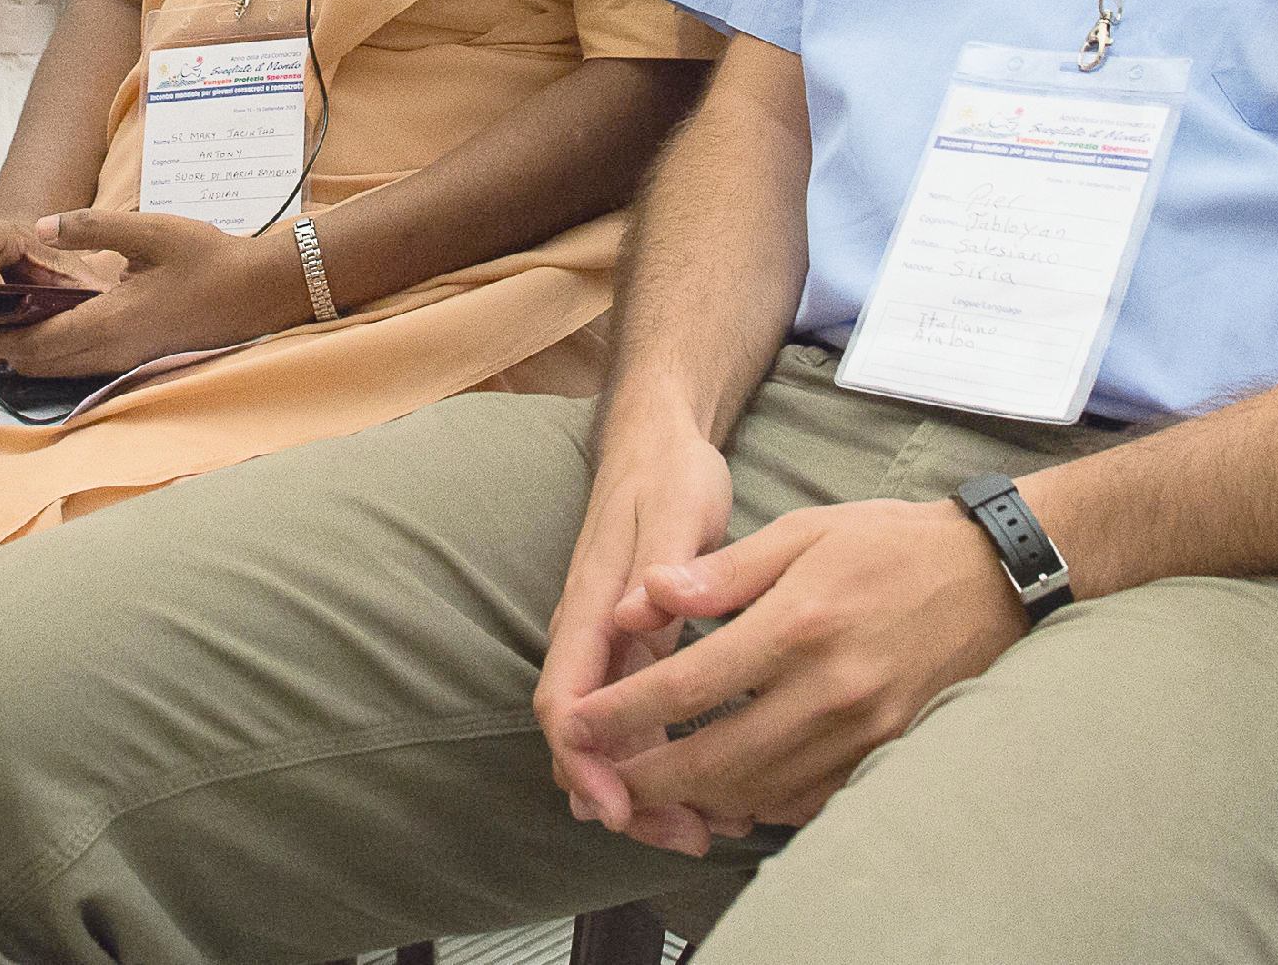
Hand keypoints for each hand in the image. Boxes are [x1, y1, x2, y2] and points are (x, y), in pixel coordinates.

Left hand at [0, 208, 302, 381]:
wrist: (257, 292)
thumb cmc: (207, 257)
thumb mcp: (150, 230)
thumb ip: (93, 227)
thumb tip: (42, 225)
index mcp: (112, 320)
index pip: (39, 342)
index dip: (0, 338)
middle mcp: (114, 349)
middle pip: (44, 365)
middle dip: (5, 351)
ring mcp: (128, 358)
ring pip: (62, 370)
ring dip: (29, 356)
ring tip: (1, 331)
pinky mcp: (139, 357)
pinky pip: (84, 366)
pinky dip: (56, 356)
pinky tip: (49, 333)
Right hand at [534, 421, 736, 851]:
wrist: (660, 442)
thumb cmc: (668, 473)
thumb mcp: (672, 508)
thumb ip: (657, 566)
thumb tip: (629, 616)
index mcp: (589, 608)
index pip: (566, 701)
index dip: (584, 761)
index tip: (616, 807)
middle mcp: (590, 636)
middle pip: (584, 738)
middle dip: (625, 797)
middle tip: (686, 837)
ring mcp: (610, 648)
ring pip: (611, 740)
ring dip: (648, 790)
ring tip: (706, 830)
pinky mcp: (635, 653)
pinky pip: (638, 723)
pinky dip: (665, 763)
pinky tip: (711, 790)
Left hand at [552, 499, 1024, 845]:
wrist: (990, 576)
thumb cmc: (888, 545)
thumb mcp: (802, 532)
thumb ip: (720, 572)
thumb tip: (645, 595)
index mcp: (798, 625)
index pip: (688, 687)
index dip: (624, 712)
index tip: (580, 724)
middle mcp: (829, 689)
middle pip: (715, 760)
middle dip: (647, 777)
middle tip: (601, 778)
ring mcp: (861, 732)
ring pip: (758, 792)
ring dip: (695, 799)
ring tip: (650, 789)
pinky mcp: (884, 755)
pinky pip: (805, 801)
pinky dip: (757, 804)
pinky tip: (727, 789)